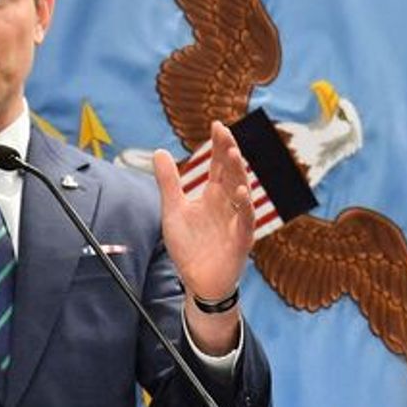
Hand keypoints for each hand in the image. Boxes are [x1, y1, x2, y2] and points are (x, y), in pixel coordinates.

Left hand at [153, 121, 254, 352]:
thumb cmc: (190, 246)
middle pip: (231, 174)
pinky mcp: (240, 241)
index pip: (218, 165)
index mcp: (213, 195)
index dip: (219, 146)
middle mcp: (227, 204)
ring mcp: (236, 221)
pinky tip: (240, 193)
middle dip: (229, 153)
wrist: (197, 281)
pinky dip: (244, 208)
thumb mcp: (173, 210)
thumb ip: (168, 182)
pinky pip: (245, 222)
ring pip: (241, 193)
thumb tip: (160, 151)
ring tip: (233, 154)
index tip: (217, 125)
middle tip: (225, 132)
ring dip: (238, 174)